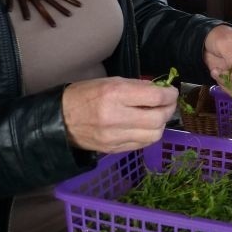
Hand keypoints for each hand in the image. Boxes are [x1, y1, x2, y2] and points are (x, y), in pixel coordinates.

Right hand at [63, 77, 177, 153]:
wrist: (60, 119)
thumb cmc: (87, 94)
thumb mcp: (112, 82)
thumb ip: (138, 87)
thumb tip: (162, 91)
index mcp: (115, 94)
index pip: (155, 98)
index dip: (170, 95)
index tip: (171, 92)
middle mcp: (116, 117)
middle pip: (158, 119)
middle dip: (168, 110)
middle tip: (167, 104)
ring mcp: (114, 136)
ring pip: (154, 135)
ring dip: (161, 124)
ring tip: (156, 116)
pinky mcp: (113, 149)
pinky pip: (142, 144)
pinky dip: (149, 134)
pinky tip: (145, 126)